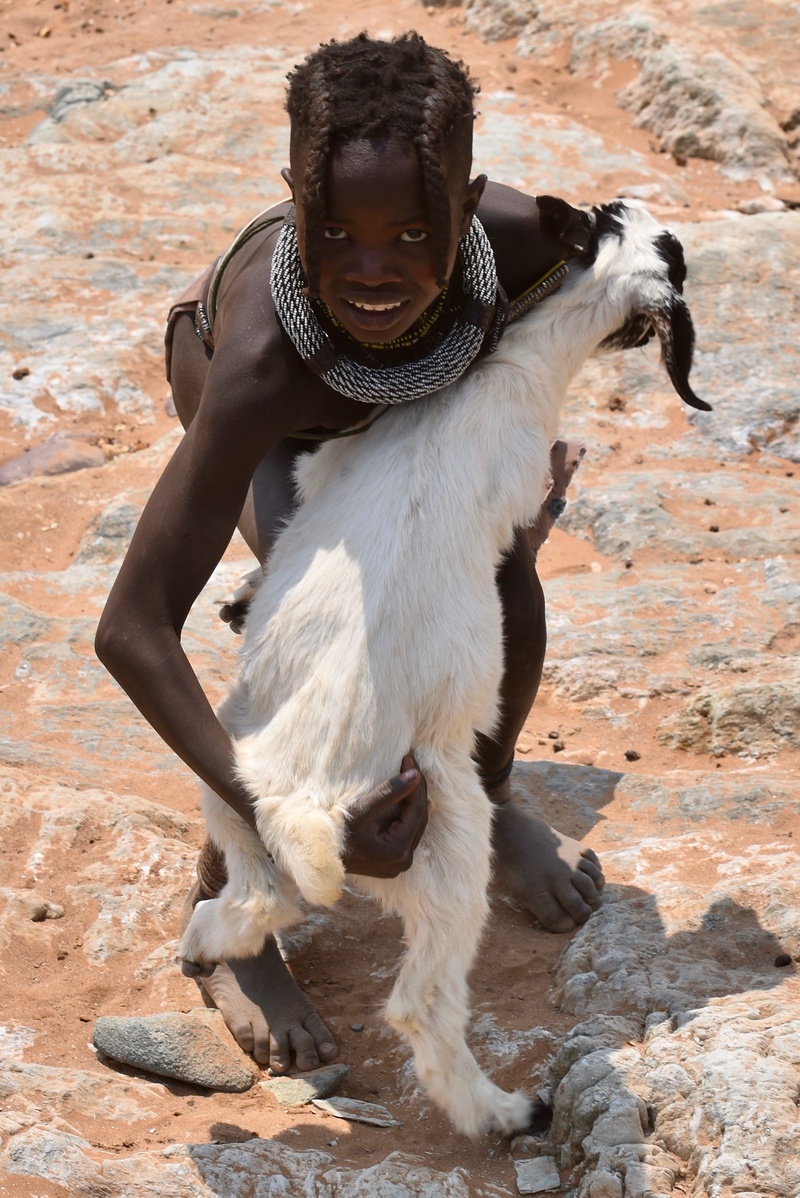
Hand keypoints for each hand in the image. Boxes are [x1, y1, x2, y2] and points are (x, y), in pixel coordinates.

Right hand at [342, 754, 428, 877]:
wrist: (317, 854)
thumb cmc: (334, 832)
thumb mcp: (361, 810)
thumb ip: (389, 792)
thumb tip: (416, 775)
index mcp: (398, 849)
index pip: (417, 809)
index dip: (415, 782)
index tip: (409, 758)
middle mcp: (404, 860)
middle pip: (420, 816)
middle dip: (416, 788)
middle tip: (410, 762)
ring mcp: (399, 863)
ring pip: (416, 824)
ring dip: (413, 799)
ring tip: (408, 773)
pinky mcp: (393, 861)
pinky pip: (408, 832)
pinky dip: (407, 812)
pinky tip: (403, 794)